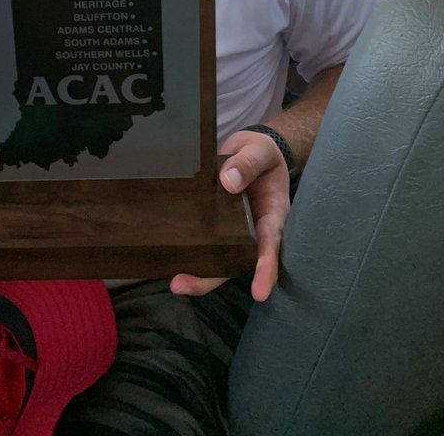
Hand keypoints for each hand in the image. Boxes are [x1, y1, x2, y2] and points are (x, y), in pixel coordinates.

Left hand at [170, 129, 289, 302]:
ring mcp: (234, 231)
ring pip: (219, 259)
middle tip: (183, 286)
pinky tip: (170, 261)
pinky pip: (206, 242)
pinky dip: (191, 253)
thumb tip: (228, 182)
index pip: (270, 244)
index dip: (265, 268)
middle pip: (237, 262)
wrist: (251, 150)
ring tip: (174, 283)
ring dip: (198, 274)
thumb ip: (249, 163)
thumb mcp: (260, 150)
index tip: (260, 292)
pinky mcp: (216, 225)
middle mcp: (253, 230)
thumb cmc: (261, 153)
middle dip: (212, 279)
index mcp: (272, 214)